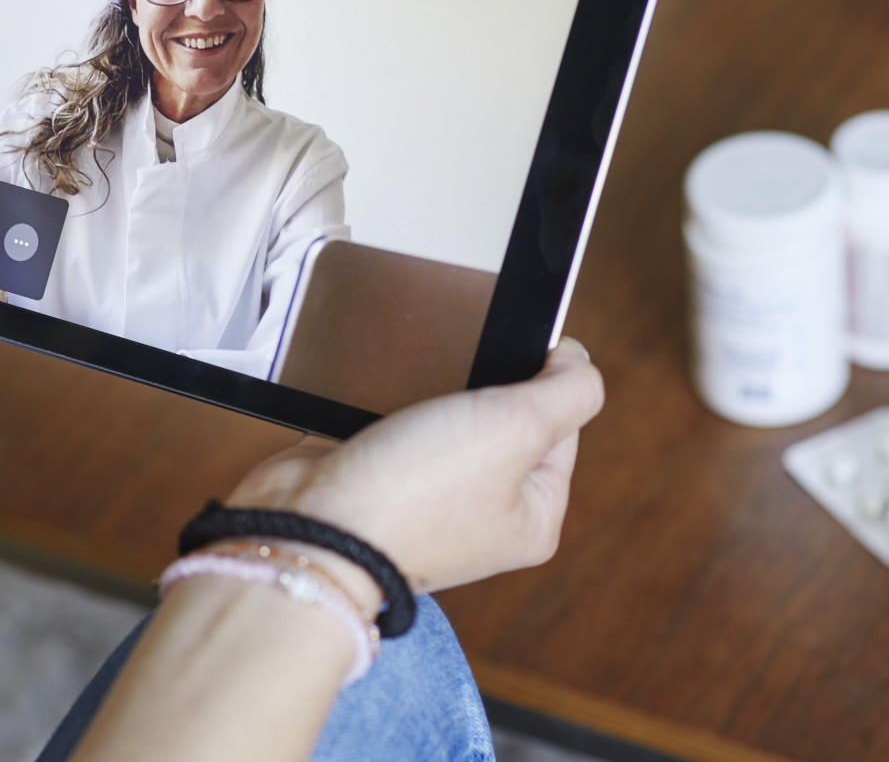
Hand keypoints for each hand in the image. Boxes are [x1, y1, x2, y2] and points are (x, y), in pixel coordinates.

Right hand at [226, 339, 602, 593]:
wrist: (312, 527)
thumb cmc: (414, 491)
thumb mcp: (519, 428)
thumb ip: (569, 390)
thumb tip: (576, 360)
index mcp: (533, 516)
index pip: (563, 424)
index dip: (541, 381)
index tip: (505, 367)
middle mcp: (485, 514)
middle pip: (504, 416)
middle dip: (480, 386)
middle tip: (456, 386)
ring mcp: (429, 500)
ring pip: (447, 415)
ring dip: (433, 392)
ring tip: (414, 398)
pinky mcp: (378, 479)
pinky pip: (398, 424)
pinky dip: (389, 404)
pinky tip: (380, 403)